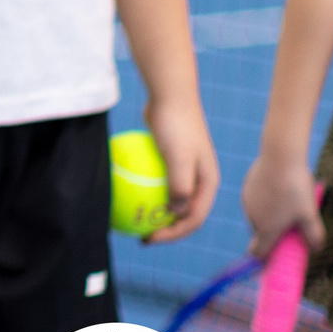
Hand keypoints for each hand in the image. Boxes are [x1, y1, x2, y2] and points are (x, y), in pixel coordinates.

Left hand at [142, 96, 219, 243]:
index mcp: (208, 183)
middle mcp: (200, 179)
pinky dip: (143, 191)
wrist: (170, 94)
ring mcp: (185, 170)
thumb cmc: (176, 125)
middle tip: (140, 235)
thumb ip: (180, 187)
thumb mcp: (179, 158)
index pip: (194, 218)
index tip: (149, 237)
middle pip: (183, 213)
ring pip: (168, 198)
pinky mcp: (169, 160)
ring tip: (131, 221)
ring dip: (152, 212)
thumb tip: (176, 213)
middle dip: (164, 229)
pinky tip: (123, 194)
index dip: (173, 233)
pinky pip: (155, 182)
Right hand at [240, 152, 321, 258]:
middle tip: (292, 223)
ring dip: (269, 215)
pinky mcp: (246, 187)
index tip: (275, 257)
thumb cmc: (295, 188)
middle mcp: (252, 219)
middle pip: (261, 233)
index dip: (265, 259)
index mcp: (266, 230)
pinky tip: (279, 187)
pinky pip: (255, 201)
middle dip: (273, 233)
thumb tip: (317, 249)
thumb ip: (314, 236)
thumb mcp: (310, 214)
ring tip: (288, 201)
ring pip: (258, 216)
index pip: (257, 254)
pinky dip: (265, 200)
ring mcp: (247, 203)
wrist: (280, 157)